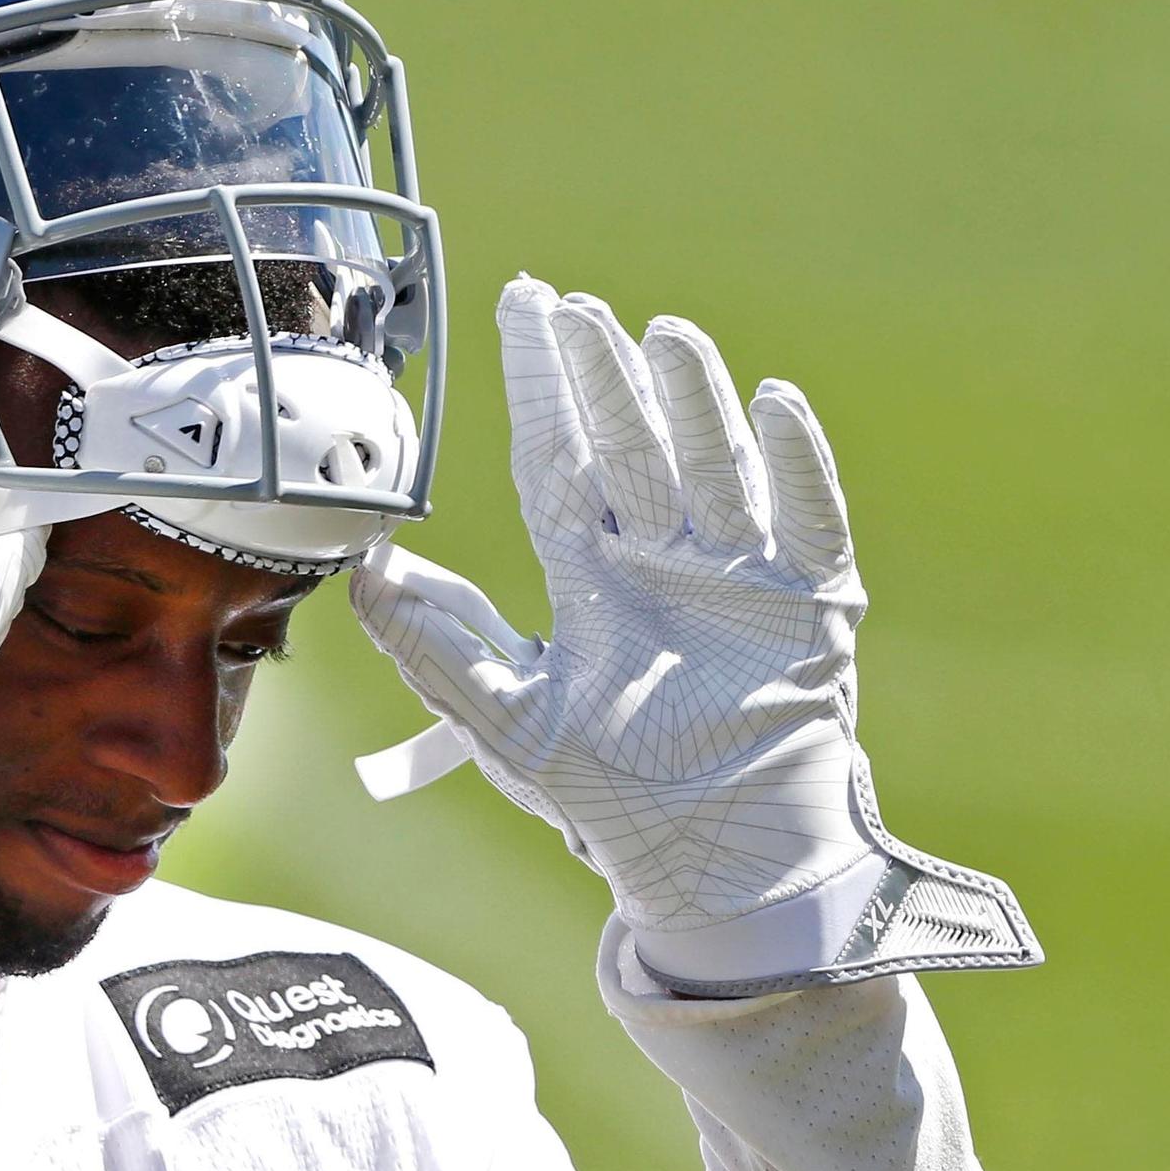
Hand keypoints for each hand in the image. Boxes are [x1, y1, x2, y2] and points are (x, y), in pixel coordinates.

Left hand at [351, 277, 1036, 993]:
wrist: (716, 868)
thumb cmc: (614, 800)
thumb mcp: (510, 720)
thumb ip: (437, 646)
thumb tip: (359, 570)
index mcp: (594, 573)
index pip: (560, 456)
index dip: (541, 383)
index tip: (525, 302)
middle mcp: (665, 558)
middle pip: (631, 445)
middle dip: (604, 377)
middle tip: (578, 309)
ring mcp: (740, 575)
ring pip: (713, 464)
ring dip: (691, 400)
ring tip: (663, 336)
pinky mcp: (810, 605)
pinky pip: (807, 518)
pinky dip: (795, 461)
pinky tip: (771, 401)